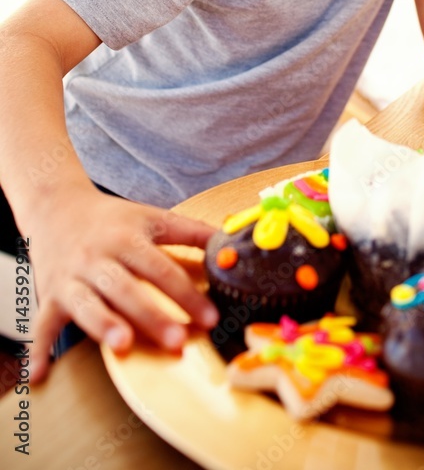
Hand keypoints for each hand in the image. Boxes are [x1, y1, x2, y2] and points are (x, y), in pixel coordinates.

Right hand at [28, 185, 218, 381]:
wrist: (57, 207)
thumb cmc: (112, 219)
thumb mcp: (151, 217)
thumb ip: (190, 232)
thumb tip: (228, 243)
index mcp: (127, 239)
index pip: (161, 268)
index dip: (186, 293)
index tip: (210, 317)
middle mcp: (98, 258)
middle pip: (127, 288)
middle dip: (152, 315)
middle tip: (177, 340)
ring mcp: (72, 278)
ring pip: (88, 304)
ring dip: (104, 325)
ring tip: (123, 345)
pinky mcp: (50, 295)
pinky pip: (41, 324)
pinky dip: (38, 349)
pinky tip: (39, 374)